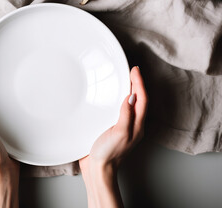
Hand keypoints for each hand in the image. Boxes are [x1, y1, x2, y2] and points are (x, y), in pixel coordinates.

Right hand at [79, 66, 147, 207]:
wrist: (98, 169)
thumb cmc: (108, 154)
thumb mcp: (119, 134)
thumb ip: (126, 116)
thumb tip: (131, 97)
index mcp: (136, 125)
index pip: (142, 100)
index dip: (139, 83)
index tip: (134, 70)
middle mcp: (131, 125)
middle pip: (139, 100)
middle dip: (136, 84)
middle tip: (131, 71)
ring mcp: (122, 126)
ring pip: (130, 105)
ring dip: (129, 90)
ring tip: (124, 79)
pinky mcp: (112, 128)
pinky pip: (119, 110)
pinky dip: (118, 99)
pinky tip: (111, 97)